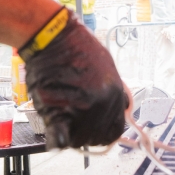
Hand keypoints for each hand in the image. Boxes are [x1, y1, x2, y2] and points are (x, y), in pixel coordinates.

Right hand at [22, 10, 127, 148]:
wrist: (52, 35)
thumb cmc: (76, 46)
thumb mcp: (106, 64)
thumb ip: (114, 90)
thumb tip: (122, 106)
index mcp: (115, 93)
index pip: (115, 130)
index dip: (102, 132)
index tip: (93, 129)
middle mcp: (103, 103)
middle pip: (96, 137)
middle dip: (86, 134)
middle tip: (73, 123)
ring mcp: (81, 107)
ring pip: (78, 139)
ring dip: (69, 134)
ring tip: (62, 116)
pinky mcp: (58, 108)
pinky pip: (60, 135)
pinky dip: (57, 139)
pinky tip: (56, 139)